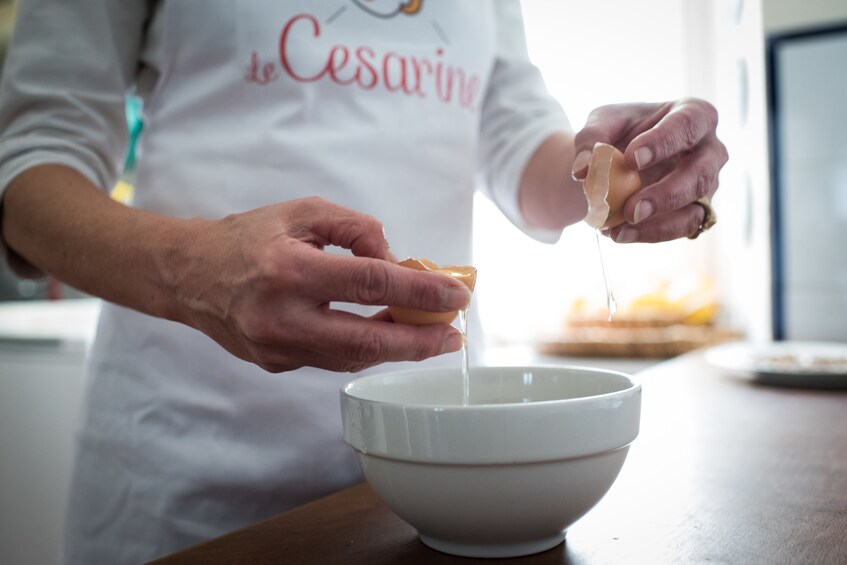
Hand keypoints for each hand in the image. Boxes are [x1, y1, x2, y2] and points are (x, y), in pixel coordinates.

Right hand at [173, 197, 469, 372]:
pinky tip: (384, 334)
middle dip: (419, 343)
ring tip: (427, 335)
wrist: (188, 275)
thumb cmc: (248, 237)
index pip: (370, 283)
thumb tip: (396, 262)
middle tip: (453, 337)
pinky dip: (363, 347)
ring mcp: (276, 348)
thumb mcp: (303, 212)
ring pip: (351, 357)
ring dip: (395, 348)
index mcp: (288, 269)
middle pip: (366, 341)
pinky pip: (331, 358)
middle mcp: (281, 316)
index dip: (420, 291)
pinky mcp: (275, 364)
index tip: (456, 295)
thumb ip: (356, 229)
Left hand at [571, 99, 727, 242]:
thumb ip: (591, 138)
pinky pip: (682, 228)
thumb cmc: (621, 130)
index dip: (662, 142)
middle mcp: (709, 150)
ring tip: (620, 230)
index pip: (686, 125)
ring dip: (658, 224)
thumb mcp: (603, 122)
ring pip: (695, 208)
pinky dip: (650, 234)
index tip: (631, 159)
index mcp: (694, 114)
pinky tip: (620, 234)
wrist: (619, 156)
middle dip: (666, 194)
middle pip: (700, 174)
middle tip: (631, 209)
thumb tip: (581, 171)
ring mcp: (706, 183)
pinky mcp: (696, 210)